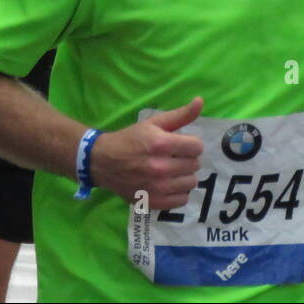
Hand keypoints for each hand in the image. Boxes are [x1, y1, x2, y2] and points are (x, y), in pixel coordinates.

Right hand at [89, 98, 204, 208]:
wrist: (103, 162)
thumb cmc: (130, 139)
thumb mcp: (154, 123)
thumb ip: (180, 114)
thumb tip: (200, 101)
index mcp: (160, 144)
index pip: (197, 147)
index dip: (192, 143)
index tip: (182, 144)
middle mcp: (159, 167)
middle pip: (195, 165)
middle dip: (188, 158)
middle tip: (175, 157)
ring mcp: (156, 188)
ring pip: (191, 183)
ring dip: (185, 175)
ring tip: (173, 170)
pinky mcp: (152, 202)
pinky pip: (181, 200)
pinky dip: (179, 192)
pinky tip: (170, 183)